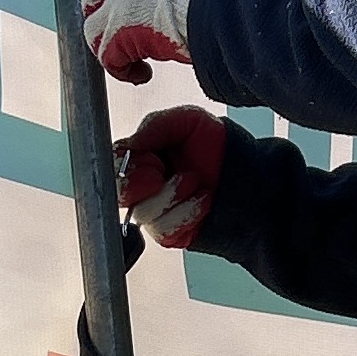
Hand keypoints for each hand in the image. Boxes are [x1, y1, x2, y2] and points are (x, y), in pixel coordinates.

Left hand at [78, 0, 205, 85]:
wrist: (216, 6)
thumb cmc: (221, 1)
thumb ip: (179, 0)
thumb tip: (191, 18)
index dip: (120, 3)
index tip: (132, 21)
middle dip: (101, 23)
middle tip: (119, 44)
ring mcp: (118, 7)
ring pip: (93, 31)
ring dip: (112, 52)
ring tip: (136, 66)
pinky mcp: (117, 34)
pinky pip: (107, 58)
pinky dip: (124, 71)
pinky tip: (143, 75)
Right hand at [116, 105, 227, 248]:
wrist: (246, 175)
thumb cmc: (215, 146)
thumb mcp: (188, 121)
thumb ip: (155, 125)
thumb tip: (129, 144)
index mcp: (138, 159)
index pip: (110, 165)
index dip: (126, 167)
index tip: (151, 161)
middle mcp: (140, 188)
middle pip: (118, 194)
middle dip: (139, 185)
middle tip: (162, 174)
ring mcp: (153, 213)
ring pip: (143, 213)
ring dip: (173, 195)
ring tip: (195, 181)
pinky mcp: (168, 234)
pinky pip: (164, 230)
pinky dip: (187, 212)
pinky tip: (202, 200)